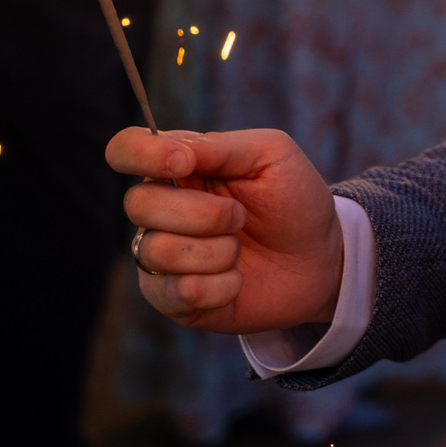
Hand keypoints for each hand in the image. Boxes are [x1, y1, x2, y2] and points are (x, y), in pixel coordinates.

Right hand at [107, 128, 344, 333]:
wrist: (321, 258)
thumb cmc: (293, 199)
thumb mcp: (270, 155)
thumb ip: (219, 147)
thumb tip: (173, 153)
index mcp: (178, 166)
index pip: (125, 149)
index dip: (140, 154)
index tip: (182, 164)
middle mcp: (160, 210)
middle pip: (138, 203)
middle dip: (203, 212)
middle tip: (240, 216)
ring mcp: (161, 256)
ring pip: (158, 251)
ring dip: (217, 251)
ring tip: (239, 249)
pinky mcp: (172, 299)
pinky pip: (179, 292)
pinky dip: (222, 285)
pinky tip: (238, 280)